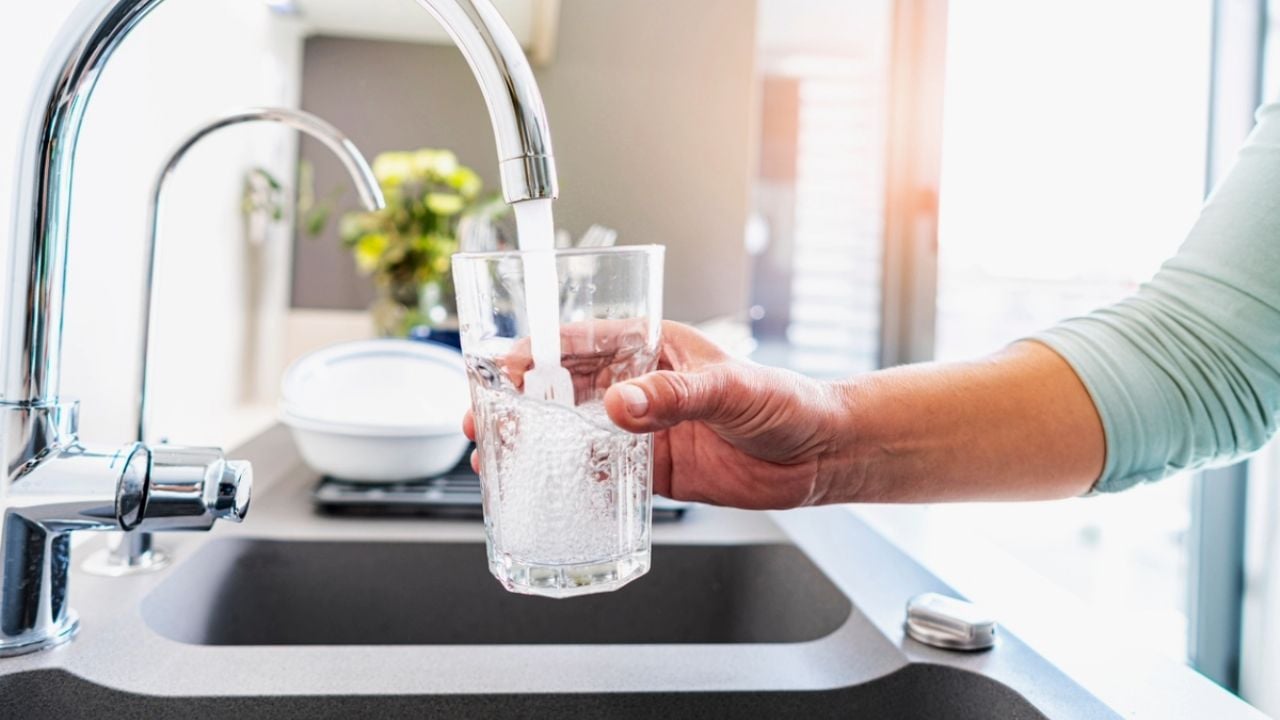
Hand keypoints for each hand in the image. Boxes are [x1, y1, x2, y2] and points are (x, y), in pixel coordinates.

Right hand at [463, 321, 848, 509]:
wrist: (821, 455)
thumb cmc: (787, 401)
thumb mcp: (730, 388)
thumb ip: (674, 396)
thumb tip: (620, 404)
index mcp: (654, 349)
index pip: (582, 342)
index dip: (536, 352)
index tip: (502, 367)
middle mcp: (642, 386)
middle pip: (565, 390)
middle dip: (520, 401)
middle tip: (484, 417)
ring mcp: (646, 429)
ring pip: (576, 434)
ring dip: (537, 443)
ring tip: (497, 455)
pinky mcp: (656, 470)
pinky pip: (605, 475)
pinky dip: (574, 482)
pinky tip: (547, 491)